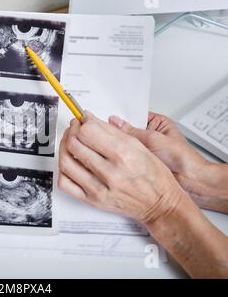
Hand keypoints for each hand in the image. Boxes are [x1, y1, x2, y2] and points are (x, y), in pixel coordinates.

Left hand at [58, 113, 183, 223]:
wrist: (160, 205)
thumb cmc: (154, 176)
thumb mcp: (140, 146)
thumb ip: (113, 132)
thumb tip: (90, 120)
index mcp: (123, 155)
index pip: (88, 131)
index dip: (83, 122)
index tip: (84, 119)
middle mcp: (110, 172)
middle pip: (74, 144)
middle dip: (72, 131)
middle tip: (76, 128)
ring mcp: (99, 188)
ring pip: (66, 162)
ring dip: (64, 147)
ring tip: (70, 142)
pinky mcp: (92, 201)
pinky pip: (65, 183)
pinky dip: (63, 170)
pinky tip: (70, 163)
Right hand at [109, 112, 227, 212]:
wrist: (192, 181)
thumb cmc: (182, 158)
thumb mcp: (153, 139)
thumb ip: (131, 131)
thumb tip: (113, 122)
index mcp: (155, 122)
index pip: (132, 115)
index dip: (118, 117)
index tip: (104, 119)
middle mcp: (148, 134)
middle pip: (126, 130)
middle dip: (116, 133)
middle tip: (105, 133)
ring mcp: (143, 149)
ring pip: (124, 145)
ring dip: (118, 147)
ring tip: (112, 147)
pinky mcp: (139, 163)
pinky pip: (125, 157)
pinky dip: (119, 158)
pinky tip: (114, 158)